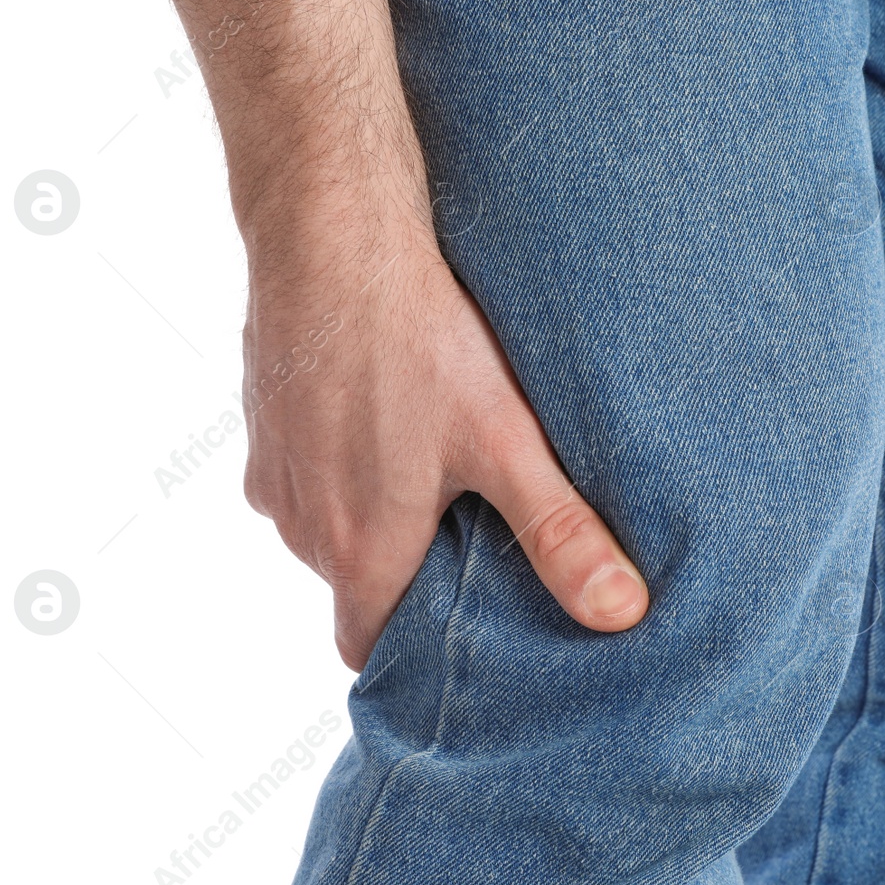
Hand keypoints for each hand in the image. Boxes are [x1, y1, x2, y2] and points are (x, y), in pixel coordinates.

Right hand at [241, 239, 648, 670]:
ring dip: (374, 511)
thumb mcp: (505, 442)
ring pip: (329, 526)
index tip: (462, 630)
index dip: (414, 650)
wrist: (329, 234)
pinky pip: (303, 472)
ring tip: (437, 461)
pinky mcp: (263, 423)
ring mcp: (273, 472)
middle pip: (356, 583)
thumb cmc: (416, 340)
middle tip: (475, 528)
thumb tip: (620, 615)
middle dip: (409, 571)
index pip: (370, 647)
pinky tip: (391, 412)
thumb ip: (559, 535)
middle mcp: (302, 526)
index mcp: (359, 548)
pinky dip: (342, 461)